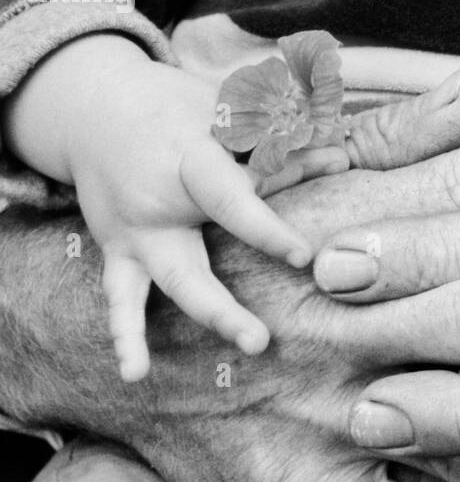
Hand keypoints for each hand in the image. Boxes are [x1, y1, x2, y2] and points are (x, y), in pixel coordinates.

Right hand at [50, 37, 341, 380]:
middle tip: (266, 340)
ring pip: (170, 283)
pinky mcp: (119, 253)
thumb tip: (343, 153)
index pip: (229, 200)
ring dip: (210, 316)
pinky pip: (120, 299)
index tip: (303, 256)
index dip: (265, 228)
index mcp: (187, 161)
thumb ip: (278, 135)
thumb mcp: (222, 107)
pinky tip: (135, 374)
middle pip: (194, 261)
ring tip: (244, 348)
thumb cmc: (178, 107)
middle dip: (227, 303)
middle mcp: (158, 204)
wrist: (96, 107)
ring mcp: (136, 234)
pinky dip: (125, 336)